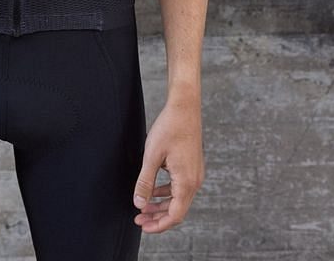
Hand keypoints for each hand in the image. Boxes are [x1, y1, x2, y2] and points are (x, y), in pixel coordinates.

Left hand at [132, 92, 204, 232]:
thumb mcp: (152, 155)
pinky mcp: (192, 166)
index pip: (175, 215)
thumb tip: (139, 203)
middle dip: (158, 216)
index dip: (159, 224)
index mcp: (186, 182)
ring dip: (161, 204)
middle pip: (177, 210)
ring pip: (178, 198)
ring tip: (143, 206)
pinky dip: (166, 192)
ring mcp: (195, 174)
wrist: (185, 107)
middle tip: (139, 218)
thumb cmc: (170, 128)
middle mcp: (194, 181)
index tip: (142, 226)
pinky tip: (153, 189)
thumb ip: (145, 182)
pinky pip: (180, 187)